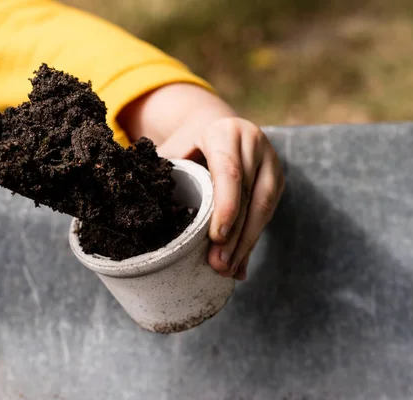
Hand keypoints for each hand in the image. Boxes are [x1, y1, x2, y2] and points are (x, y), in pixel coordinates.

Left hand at [118, 83, 284, 279]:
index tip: (217, 237)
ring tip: (227, 270)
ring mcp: (270, 161)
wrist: (214, 126)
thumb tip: (135, 209)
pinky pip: (267, 213)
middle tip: (219, 265)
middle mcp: (253, 143)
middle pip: (249, 194)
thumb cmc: (185, 145)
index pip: (229, 171)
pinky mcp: (277, 179)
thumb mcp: (172, 150)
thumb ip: (160, 174)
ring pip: (264, 206)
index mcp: (224, 132)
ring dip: (246, 242)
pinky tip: (239, 263)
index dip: (226, 206)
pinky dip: (251, 240)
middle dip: (235, 234)